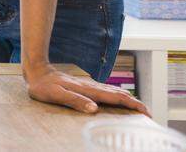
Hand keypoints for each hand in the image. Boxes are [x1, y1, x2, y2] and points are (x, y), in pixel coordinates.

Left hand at [24, 62, 148, 115]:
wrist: (37, 71)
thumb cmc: (44, 86)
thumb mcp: (56, 95)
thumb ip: (75, 101)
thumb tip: (94, 109)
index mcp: (88, 90)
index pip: (116, 97)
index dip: (132, 104)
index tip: (146, 112)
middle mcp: (91, 87)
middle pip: (119, 94)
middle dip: (135, 103)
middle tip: (148, 114)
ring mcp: (89, 85)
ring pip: (113, 92)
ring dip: (128, 99)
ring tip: (138, 108)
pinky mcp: (85, 86)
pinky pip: (106, 91)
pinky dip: (117, 96)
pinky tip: (118, 99)